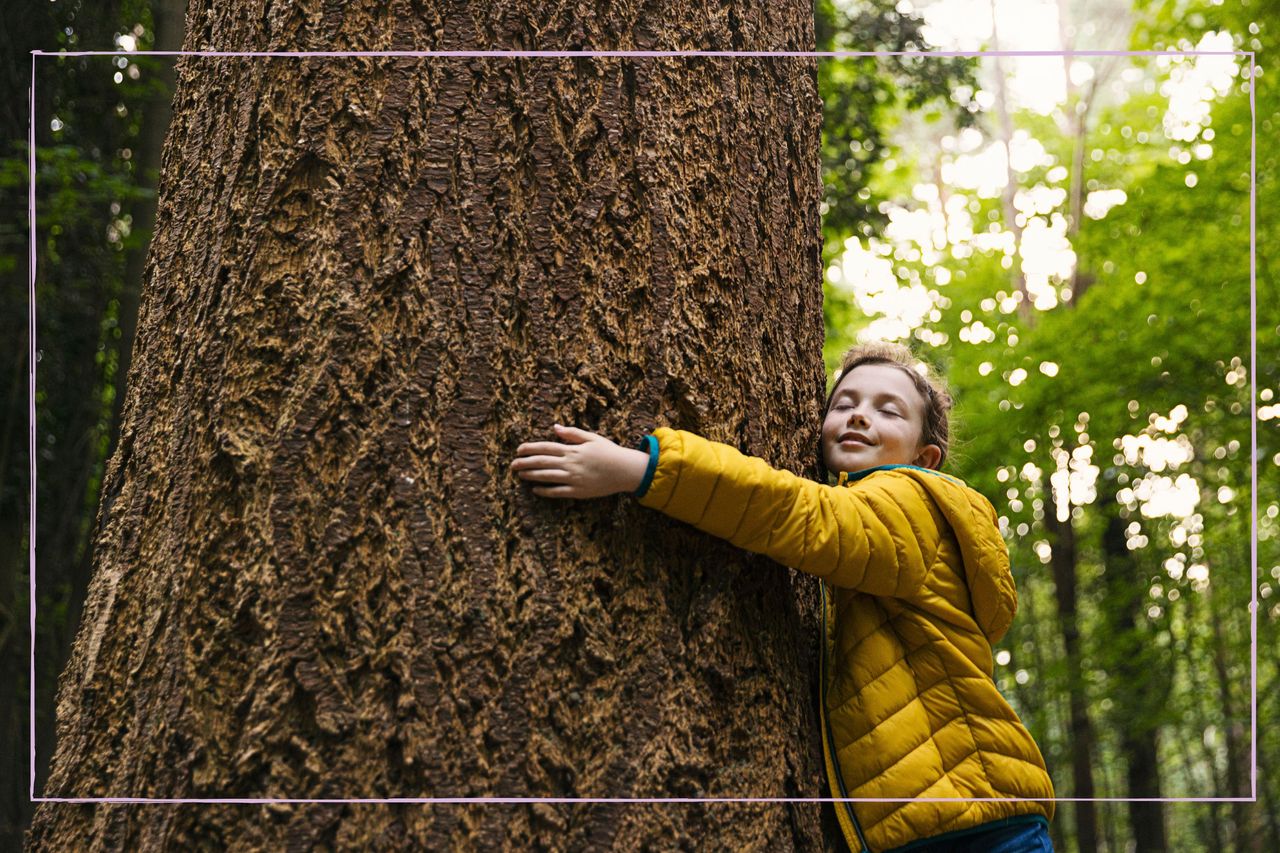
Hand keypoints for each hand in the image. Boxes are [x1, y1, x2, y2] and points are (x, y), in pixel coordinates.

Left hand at [510, 424, 649, 498]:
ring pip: (547, 476)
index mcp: (572, 449)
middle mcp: (570, 463)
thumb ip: (572, 433)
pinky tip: (536, 490)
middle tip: (512, 465)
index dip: (531, 448)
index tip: (519, 450)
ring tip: (520, 475)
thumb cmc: (609, 452)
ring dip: (531, 475)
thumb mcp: (592, 438)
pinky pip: (558, 491)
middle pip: (542, 462)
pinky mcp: (578, 491)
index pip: (546, 447)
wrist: (625, 470)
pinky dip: (545, 491)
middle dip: (525, 463)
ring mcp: (573, 478)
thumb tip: (555, 427)